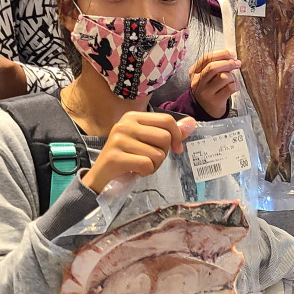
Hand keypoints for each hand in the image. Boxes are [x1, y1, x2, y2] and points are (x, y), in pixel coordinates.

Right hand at [82, 111, 196, 192]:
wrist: (101, 177)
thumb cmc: (127, 158)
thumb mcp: (148, 142)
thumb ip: (170, 133)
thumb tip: (192, 123)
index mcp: (134, 117)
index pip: (167, 120)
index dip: (177, 137)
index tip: (176, 149)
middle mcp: (125, 124)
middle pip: (165, 138)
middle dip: (163, 154)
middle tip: (149, 159)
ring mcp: (119, 139)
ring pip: (157, 154)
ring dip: (153, 165)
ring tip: (139, 165)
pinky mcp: (115, 156)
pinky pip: (146, 164)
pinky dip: (145, 172)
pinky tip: (134, 171)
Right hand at [190, 49, 240, 118]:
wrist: (204, 109)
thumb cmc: (208, 88)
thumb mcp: (204, 76)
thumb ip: (213, 65)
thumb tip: (231, 57)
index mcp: (194, 72)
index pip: (207, 58)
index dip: (221, 54)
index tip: (231, 54)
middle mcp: (198, 82)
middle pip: (213, 67)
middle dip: (228, 63)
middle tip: (237, 63)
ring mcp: (206, 92)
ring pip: (223, 77)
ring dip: (232, 76)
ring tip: (232, 79)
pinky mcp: (215, 101)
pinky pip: (230, 88)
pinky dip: (236, 85)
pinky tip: (235, 87)